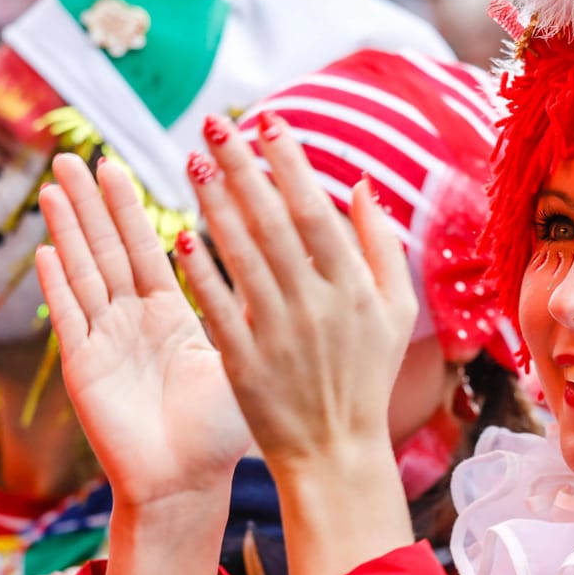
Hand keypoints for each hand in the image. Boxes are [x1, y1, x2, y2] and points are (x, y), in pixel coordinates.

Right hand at [36, 154, 251, 510]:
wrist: (187, 483)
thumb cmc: (219, 431)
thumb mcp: (242, 355)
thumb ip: (250, 309)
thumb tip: (287, 264)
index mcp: (170, 317)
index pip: (148, 250)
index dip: (133, 209)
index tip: (124, 163)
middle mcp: (132, 323)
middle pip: (108, 250)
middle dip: (93, 204)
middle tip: (80, 153)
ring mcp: (104, 342)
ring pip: (85, 272)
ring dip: (70, 228)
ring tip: (57, 183)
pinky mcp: (84, 368)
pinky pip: (69, 317)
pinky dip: (57, 283)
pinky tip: (46, 249)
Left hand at [178, 113, 415, 574]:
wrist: (336, 452)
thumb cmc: (366, 376)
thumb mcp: (395, 311)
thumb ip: (381, 246)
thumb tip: (359, 186)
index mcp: (354, 288)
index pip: (315, 211)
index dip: (288, 164)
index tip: (266, 122)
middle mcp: (317, 304)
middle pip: (273, 223)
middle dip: (242, 168)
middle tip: (213, 124)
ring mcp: (278, 333)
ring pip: (241, 256)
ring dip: (215, 204)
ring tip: (190, 160)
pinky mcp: (244, 361)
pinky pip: (218, 306)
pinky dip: (201, 269)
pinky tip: (179, 232)